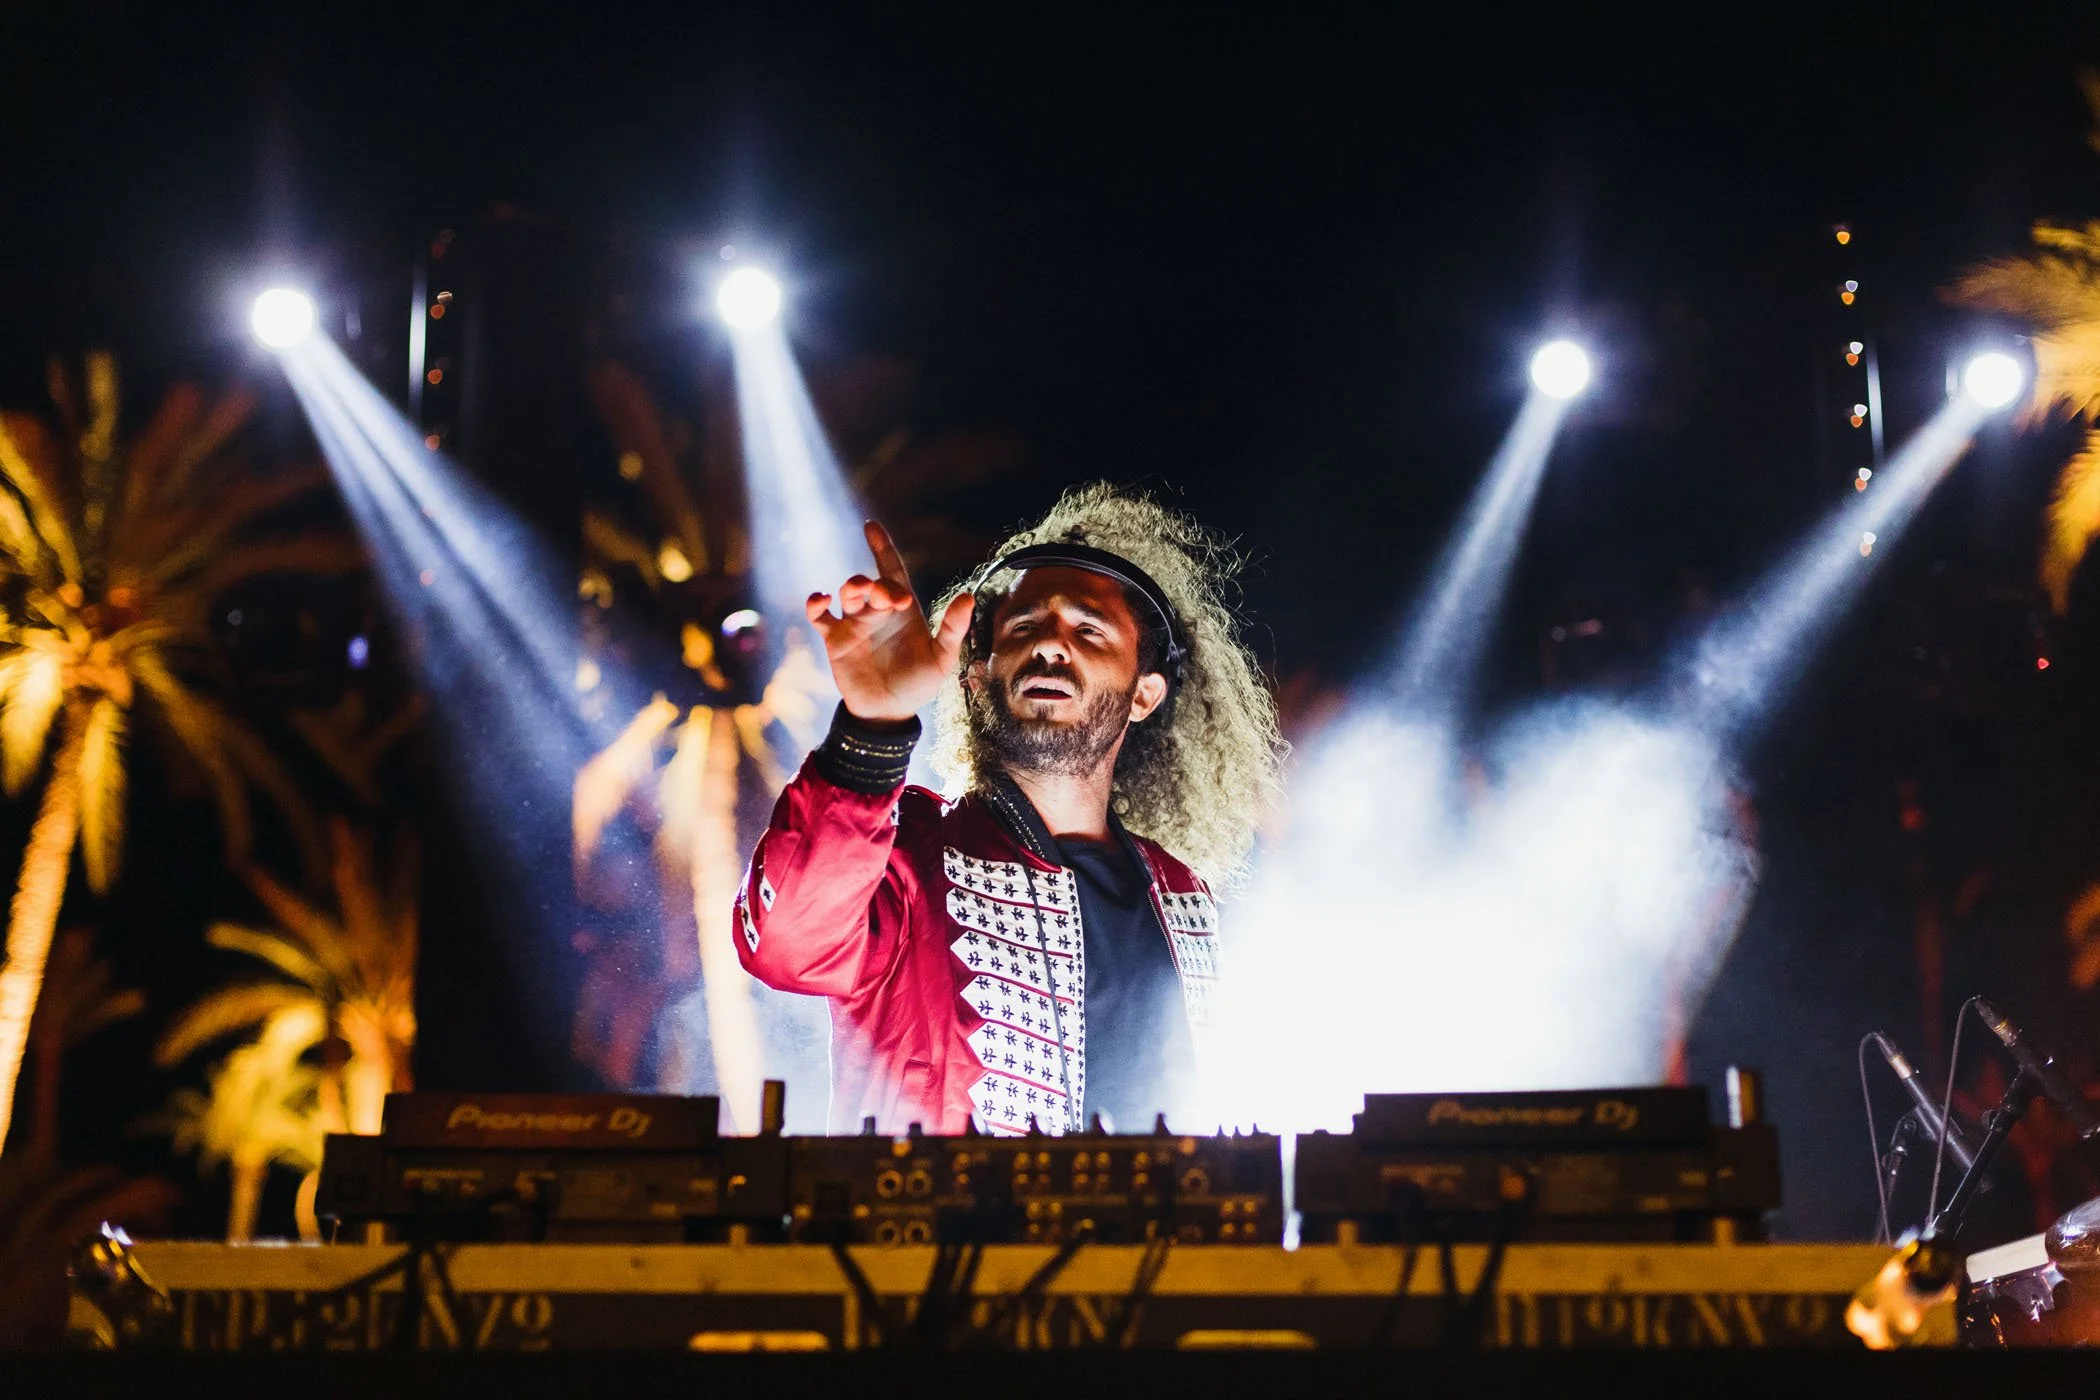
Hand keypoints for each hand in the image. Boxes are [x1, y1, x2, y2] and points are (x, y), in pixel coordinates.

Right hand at [805, 521, 974, 723]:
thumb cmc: (918, 684)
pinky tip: (821, 599)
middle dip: (878, 583)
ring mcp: (854, 623)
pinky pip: (820, 616)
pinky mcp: (835, 640)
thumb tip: (968, 596)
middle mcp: (877, 611)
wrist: (889, 713)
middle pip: (872, 583)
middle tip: (888, 598)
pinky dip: (816, 604)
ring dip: (853, 587)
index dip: (882, 548)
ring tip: (860, 594)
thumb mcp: (942, 658)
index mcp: (903, 609)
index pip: (892, 571)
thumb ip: (953, 628)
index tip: (870, 526)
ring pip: (848, 593)